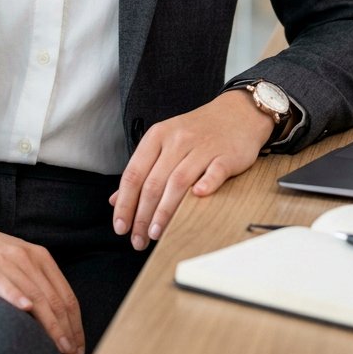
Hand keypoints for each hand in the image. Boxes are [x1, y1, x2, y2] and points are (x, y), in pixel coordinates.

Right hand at [0, 203, 83, 353]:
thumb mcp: (18, 264)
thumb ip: (36, 285)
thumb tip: (57, 322)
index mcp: (39, 257)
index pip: (66, 296)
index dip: (76, 326)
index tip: (79, 351)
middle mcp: (25, 257)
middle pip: (54, 300)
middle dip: (67, 333)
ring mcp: (3, 260)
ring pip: (34, 295)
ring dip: (50, 326)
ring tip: (60, 348)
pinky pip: (1, 281)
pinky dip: (14, 295)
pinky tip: (25, 308)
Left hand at [110, 91, 273, 249]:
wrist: (236, 113)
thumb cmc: (196, 132)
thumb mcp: (164, 142)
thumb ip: (141, 170)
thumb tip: (116, 200)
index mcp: (157, 136)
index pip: (134, 173)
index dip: (125, 203)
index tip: (120, 227)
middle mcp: (176, 140)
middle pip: (154, 182)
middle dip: (142, 215)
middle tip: (138, 239)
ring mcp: (202, 147)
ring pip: (178, 181)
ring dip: (165, 210)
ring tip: (156, 233)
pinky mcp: (226, 155)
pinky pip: (214, 171)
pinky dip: (206, 184)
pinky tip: (198, 198)